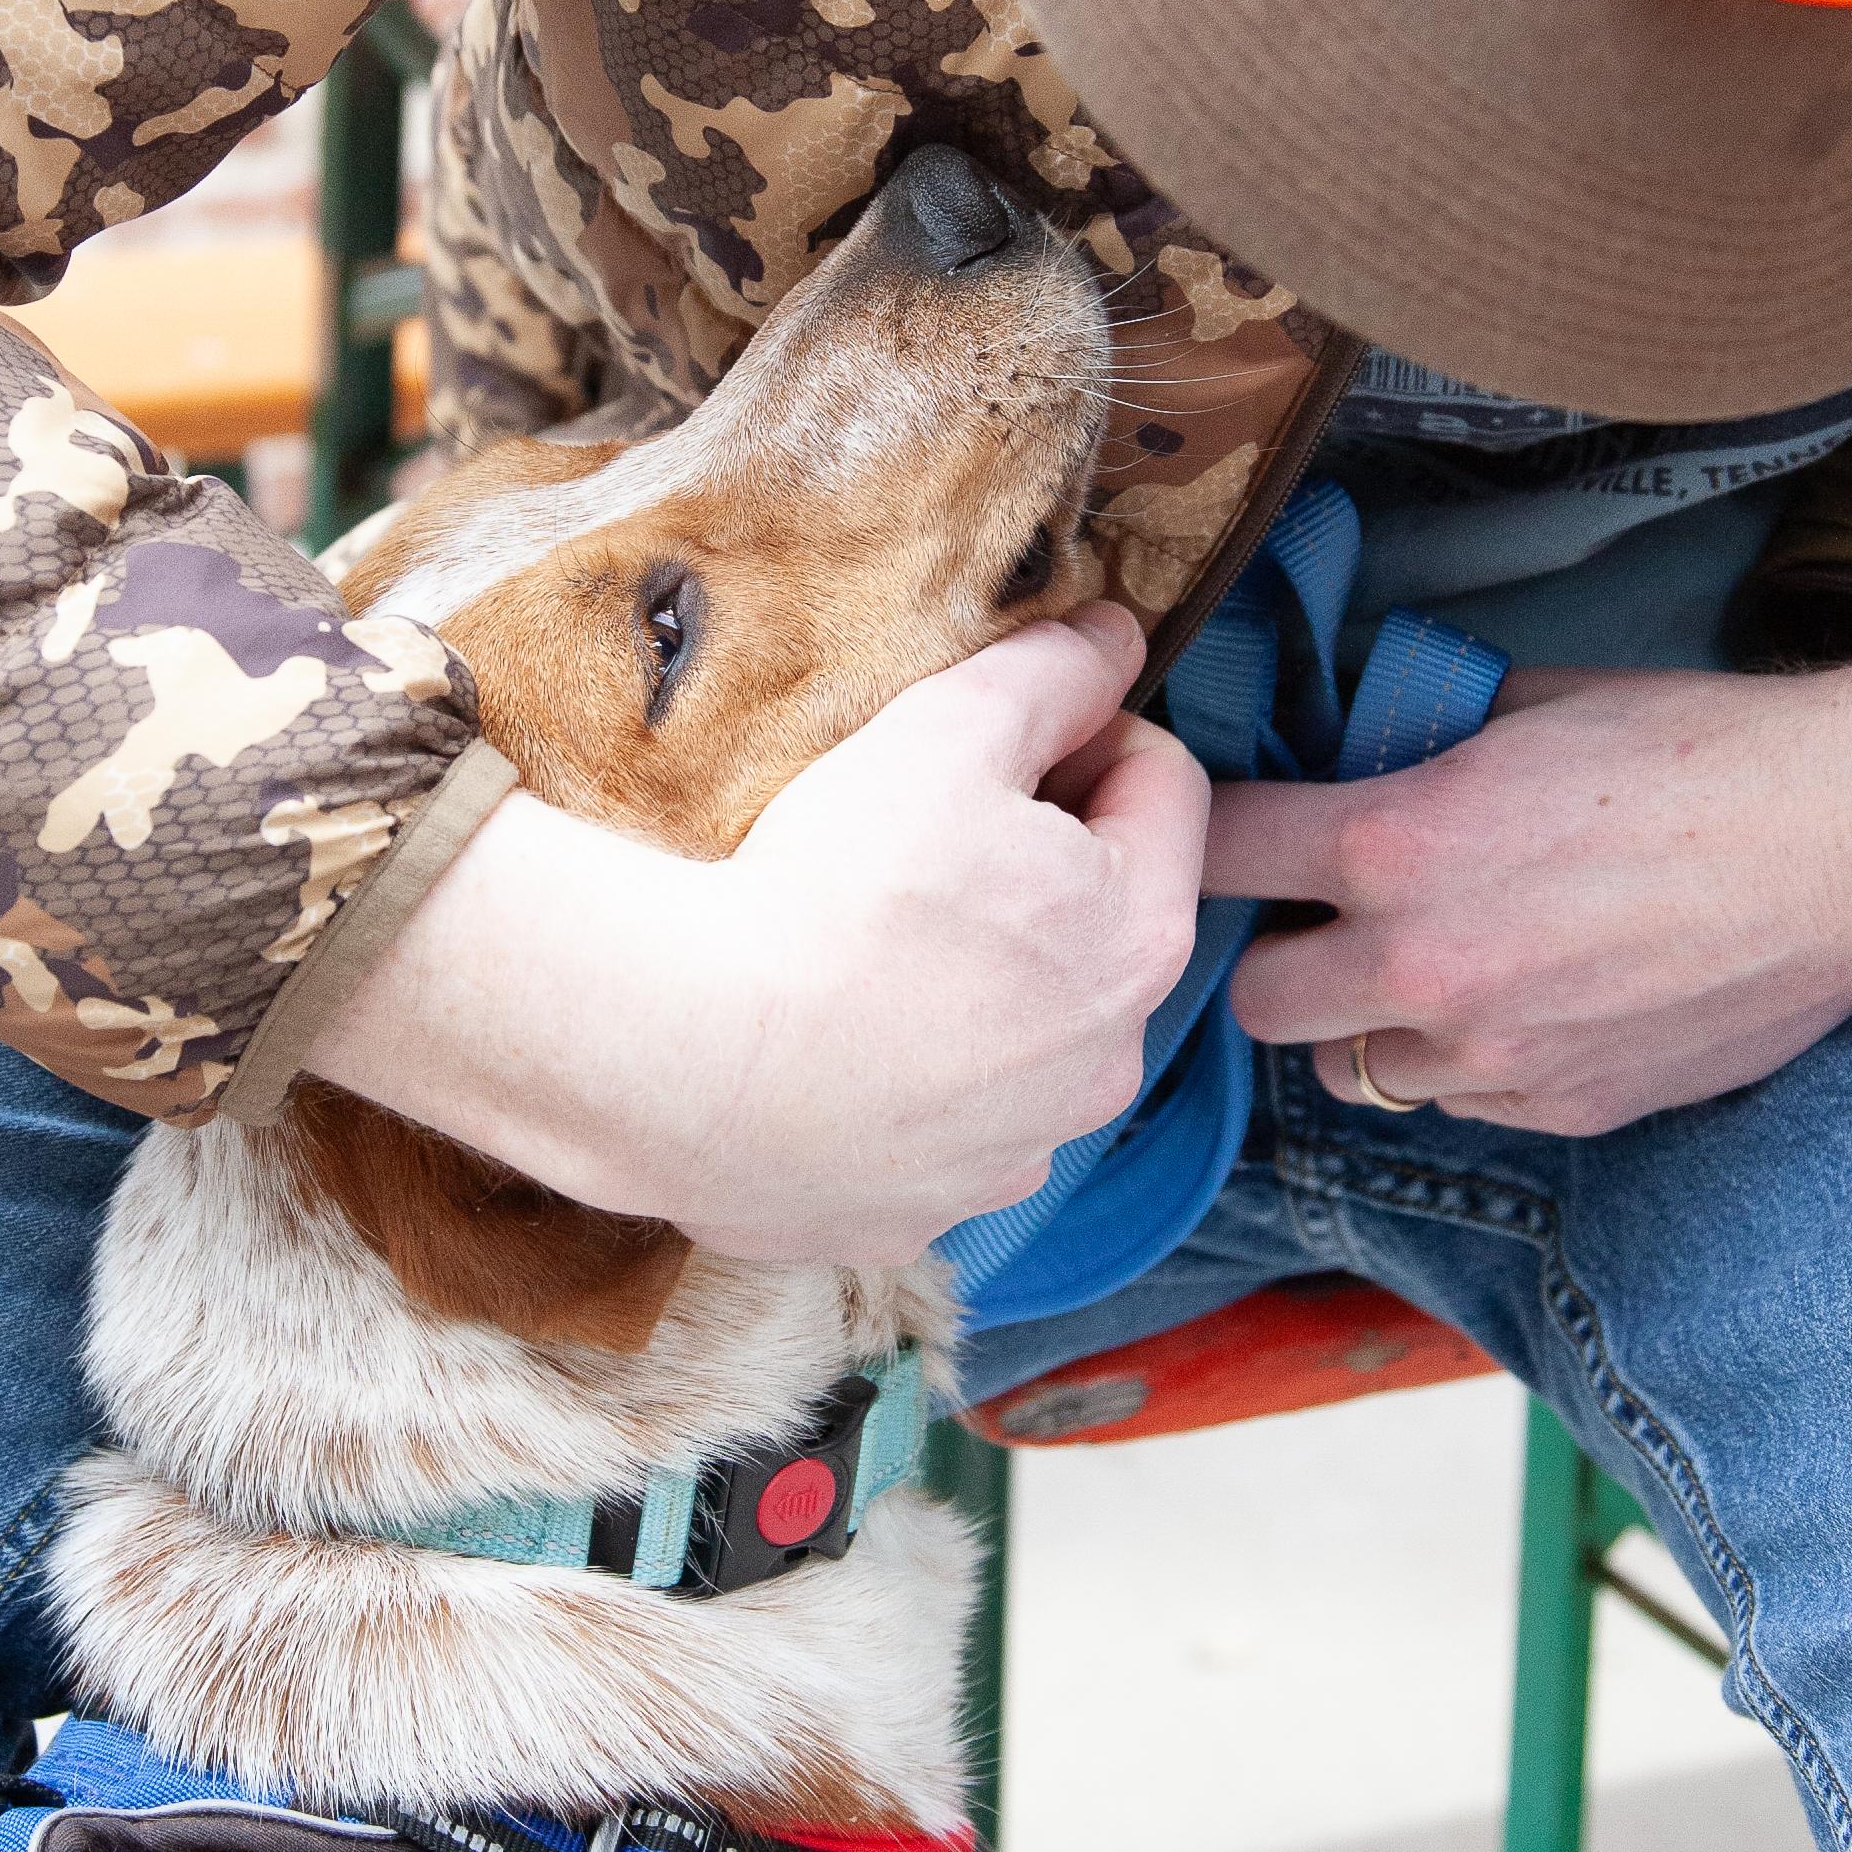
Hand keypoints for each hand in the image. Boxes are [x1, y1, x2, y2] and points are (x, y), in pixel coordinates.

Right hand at [313, 605, 1209, 1263]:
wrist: (686, 1059)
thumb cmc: (830, 887)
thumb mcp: (949, 730)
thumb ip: (1053, 672)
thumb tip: (1116, 637)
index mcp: (1140, 939)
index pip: (1165, 786)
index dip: (1086, 732)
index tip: (999, 736)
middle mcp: (1105, 1067)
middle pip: (1099, 920)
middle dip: (1032, 867)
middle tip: (917, 835)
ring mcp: (1014, 1154)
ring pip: (1022, 1033)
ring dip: (974, 981)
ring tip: (862, 944)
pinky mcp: (920, 1214)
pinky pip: (935, 1125)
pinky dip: (901, 1081)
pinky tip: (825, 1041)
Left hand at [1208, 652, 1851, 1136]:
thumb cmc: (1699, 750)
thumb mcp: (1530, 706)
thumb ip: (1418, 742)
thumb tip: (1352, 744)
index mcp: (1396, 845)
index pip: (1220, 850)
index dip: (1214, 831)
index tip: (1234, 823)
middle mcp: (1421, 966)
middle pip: (1254, 995)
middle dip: (1280, 951)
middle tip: (1331, 914)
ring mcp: (1490, 1057)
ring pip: (1351, 1068)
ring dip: (1371, 1021)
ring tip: (1435, 964)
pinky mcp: (1559, 1110)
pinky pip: (1458, 1100)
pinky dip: (1466, 1063)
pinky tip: (1528, 1003)